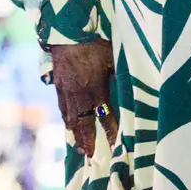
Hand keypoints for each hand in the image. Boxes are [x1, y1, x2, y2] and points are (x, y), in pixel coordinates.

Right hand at [49, 40, 117, 156]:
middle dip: (88, 141)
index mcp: (96, 89)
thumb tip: (132, 84)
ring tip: (78, 147)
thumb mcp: (113, 56)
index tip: (115, 145)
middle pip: (84, 123)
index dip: (110, 131)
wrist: (68, 32)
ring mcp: (66, 91)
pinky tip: (67, 125)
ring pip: (70, 118)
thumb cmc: (95, 42)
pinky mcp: (58, 85)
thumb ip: (120, 73)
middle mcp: (80, 94)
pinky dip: (65, 119)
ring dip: (75, 134)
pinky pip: (61, 107)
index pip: (105, 116)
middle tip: (90, 157)